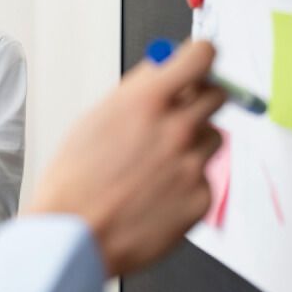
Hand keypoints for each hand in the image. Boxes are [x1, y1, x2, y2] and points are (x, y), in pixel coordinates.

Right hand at [25, 40, 225, 276]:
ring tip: (157, 162)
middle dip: (200, 98)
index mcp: (146, 102)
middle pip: (216, 94)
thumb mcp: (95, 120)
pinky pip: (204, 177)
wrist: (75, 235)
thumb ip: (135, 94)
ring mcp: (191, 165)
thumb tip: (161, 73)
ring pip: (212, 137)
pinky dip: (185, 181)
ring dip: (193, 142)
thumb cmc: (74, 181)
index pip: (199, 57)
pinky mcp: (200, 197)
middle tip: (181, 111)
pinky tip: (156, 191)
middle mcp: (176, 129)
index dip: (199, 57)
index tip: (198, 61)